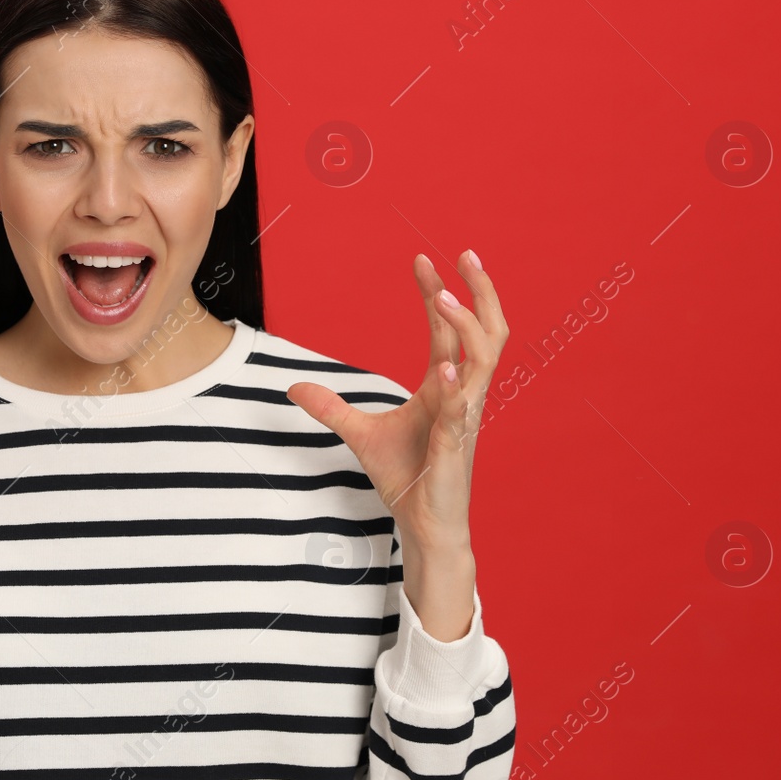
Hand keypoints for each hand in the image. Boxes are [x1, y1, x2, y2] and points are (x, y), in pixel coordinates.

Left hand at [286, 250, 508, 552]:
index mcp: (445, 386)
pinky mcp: (456, 447)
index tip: (422, 260)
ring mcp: (464, 418)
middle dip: (480, 291)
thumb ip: (332, 408)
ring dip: (467, 326)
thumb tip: (293, 388)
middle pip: (487, 331)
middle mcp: (463, 394)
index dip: (437, 292)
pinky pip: (462, 410)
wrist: (425, 525)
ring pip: (485, 360)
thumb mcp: (360, 434)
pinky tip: (448, 367)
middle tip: (465, 254)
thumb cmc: (406, 478)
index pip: (448, 328)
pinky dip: (457, 388)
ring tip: (444, 298)